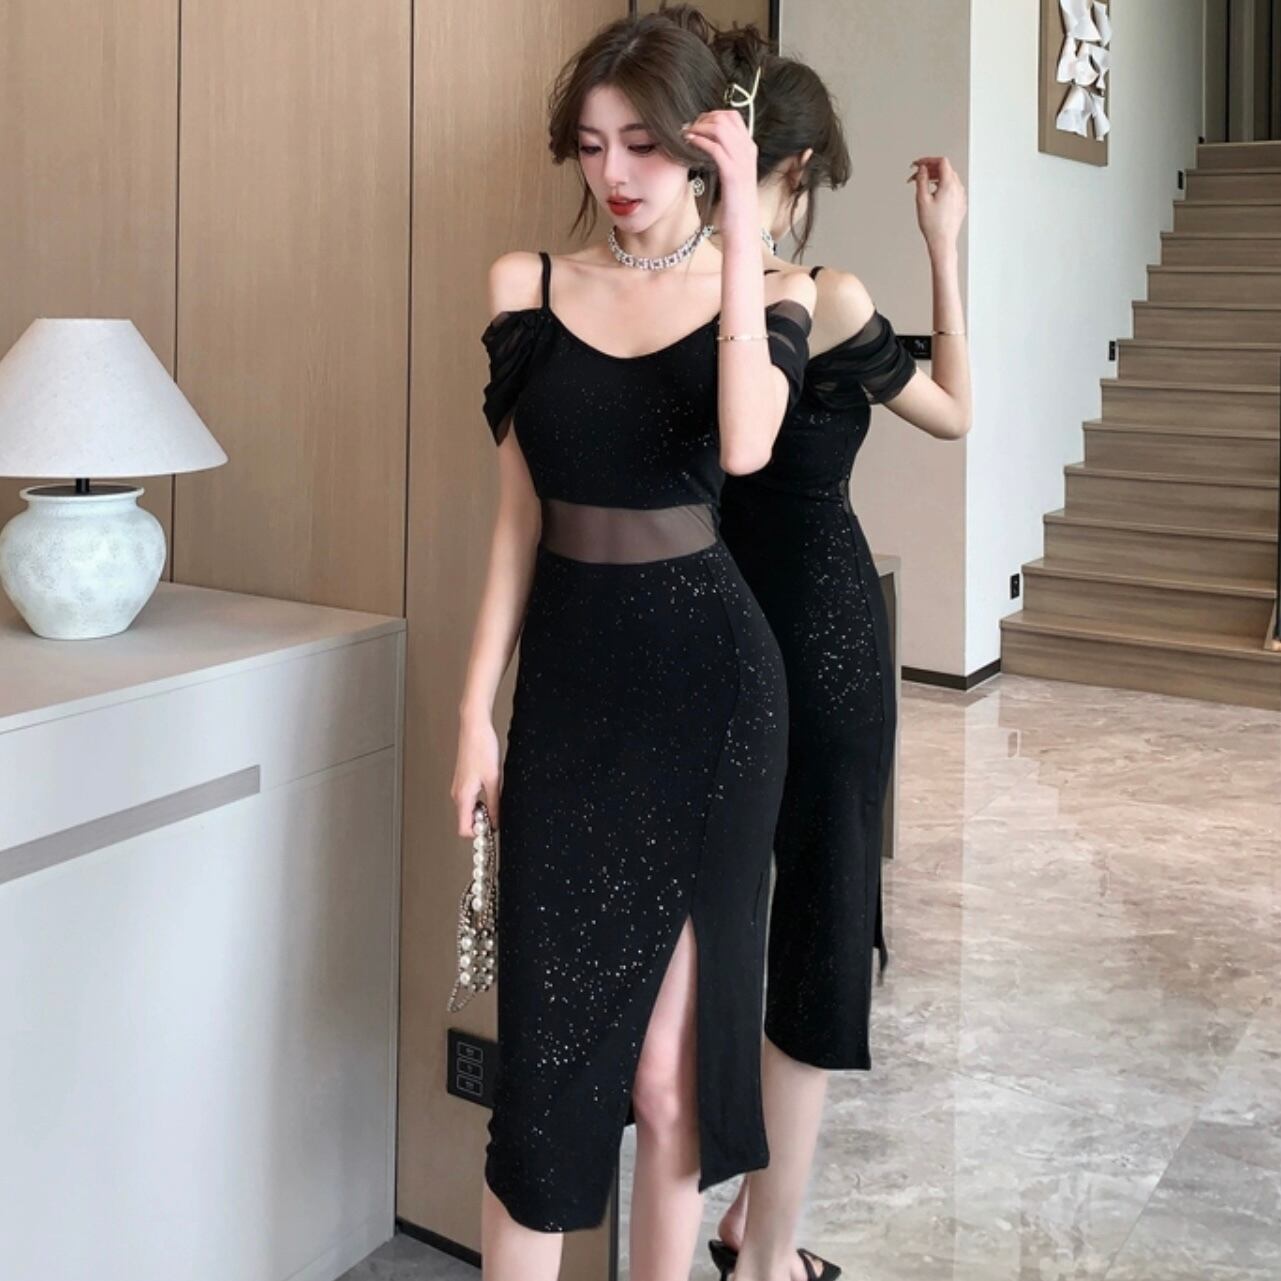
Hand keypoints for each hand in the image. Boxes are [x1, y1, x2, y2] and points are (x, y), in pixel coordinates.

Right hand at [452, 715, 501, 835]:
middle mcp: (457, 793)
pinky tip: (492, 789)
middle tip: (498, 813)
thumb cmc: (482, 748)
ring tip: (497, 797)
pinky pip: (470, 799)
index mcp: (463, 796)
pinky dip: (480, 800)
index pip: (464, 829)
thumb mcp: (494, 779)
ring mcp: (459, 787)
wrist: (475, 728)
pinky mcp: (463, 780)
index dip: (478, 833)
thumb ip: (495, 803)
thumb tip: (496, 821)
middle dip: (482, 822)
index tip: (492, 829)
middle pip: (466, 821)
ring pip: (468, 809)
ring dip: (482, 810)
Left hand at [683, 109, 757, 220]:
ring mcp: (741, 161)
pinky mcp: (732, 173)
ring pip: (720, 129)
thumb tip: (709, 145)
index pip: (733, 116)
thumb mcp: (734, 174)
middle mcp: (747, 150)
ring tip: (686, 134)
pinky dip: (699, 141)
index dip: (712, 115)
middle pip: (725, 118)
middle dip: (703, 119)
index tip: (698, 124)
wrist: (743, 225)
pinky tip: (689, 143)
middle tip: (689, 128)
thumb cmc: (736, 203)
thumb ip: (727, 156)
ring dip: (699, 128)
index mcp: (749, 148)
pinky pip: (714, 148)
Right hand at [907, 156, 966, 251]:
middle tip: (916, 174)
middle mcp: (958, 188)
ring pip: (949, 178)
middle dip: (930, 169)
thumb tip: (922, 169)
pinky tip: (933, 193)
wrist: (943, 241)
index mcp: (949, 184)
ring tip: (923, 184)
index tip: (918, 164)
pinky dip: (942, 185)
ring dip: (935, 177)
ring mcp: (961, 196)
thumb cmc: (933, 225)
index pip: (941, 162)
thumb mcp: (922, 199)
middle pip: (945, 169)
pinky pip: (952, 188)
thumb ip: (921, 180)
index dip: (928, 160)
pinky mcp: (960, 203)